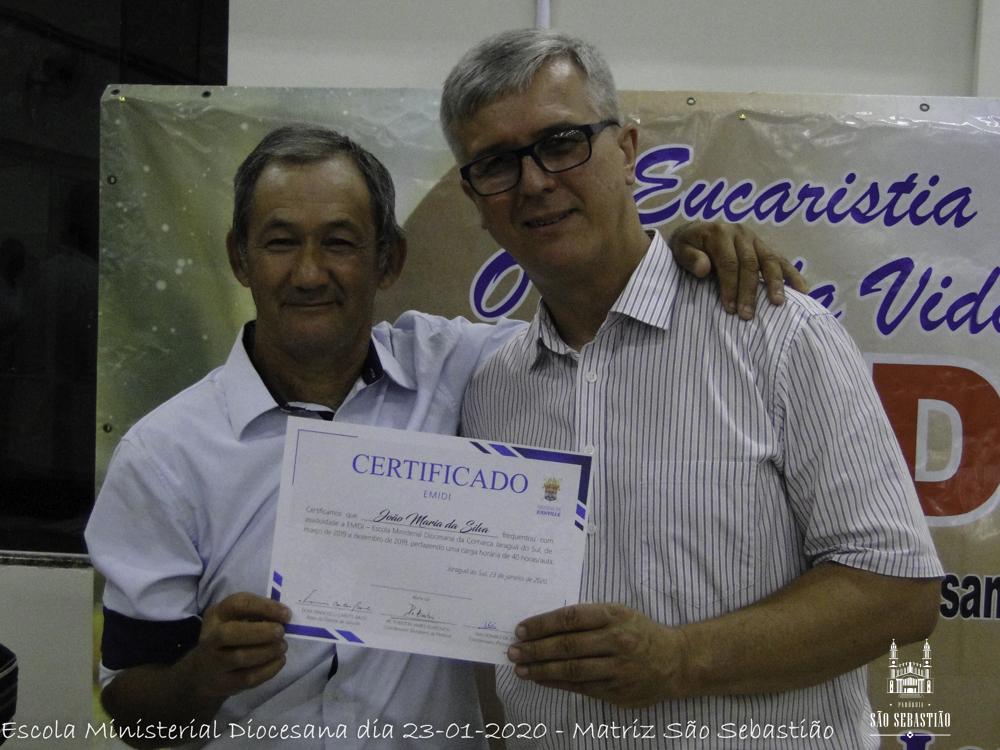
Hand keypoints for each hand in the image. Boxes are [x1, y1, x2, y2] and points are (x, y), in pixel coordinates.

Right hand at [181, 593, 290, 703]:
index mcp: (216, 615)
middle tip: (281, 632)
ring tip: (282, 646)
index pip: (236, 604)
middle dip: (261, 632)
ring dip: (268, 651)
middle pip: (230, 634)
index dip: (264, 607)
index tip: (286, 613)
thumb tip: (284, 615)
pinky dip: (269, 669)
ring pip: (241, 658)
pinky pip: (248, 678)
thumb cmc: (229, 637)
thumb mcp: (235, 618)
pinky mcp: (225, 683)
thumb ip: (256, 613)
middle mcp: (210, 638)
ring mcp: (215, 664)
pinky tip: (279, 660)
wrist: (205, 672)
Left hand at [506, 603, 686, 708]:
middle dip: (535, 649)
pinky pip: (580, 686)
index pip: (570, 618)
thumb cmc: (639, 632)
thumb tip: (545, 625)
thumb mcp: (618, 613)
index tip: (520, 629)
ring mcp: (617, 668)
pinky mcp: (617, 690)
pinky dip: (557, 683)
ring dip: (541, 669)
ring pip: (571, 669)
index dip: (542, 624)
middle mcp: (616, 640)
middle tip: (513, 651)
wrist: (675, 661)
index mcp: (613, 616)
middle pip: (567, 645)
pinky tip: (541, 679)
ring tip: (521, 668)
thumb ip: (587, 617)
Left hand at [669, 221, 808, 319]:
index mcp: (720, 233)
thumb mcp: (680, 249)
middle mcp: (740, 233)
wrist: (695, 232)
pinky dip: (791, 274)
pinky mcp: (763, 246)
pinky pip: (780, 259)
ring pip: (769, 260)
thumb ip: (690, 259)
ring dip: (775, 283)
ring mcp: (755, 239)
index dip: (730, 287)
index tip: (730, 309)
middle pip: (750, 264)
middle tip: (748, 315)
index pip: (729, 263)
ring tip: (779, 303)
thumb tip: (704, 269)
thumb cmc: (687, 246)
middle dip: (750, 291)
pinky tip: (802, 289)